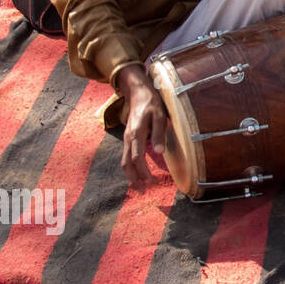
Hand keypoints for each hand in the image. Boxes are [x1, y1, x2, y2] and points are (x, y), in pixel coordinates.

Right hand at [116, 65, 167, 187]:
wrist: (137, 91)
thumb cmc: (151, 102)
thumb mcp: (159, 115)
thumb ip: (159, 133)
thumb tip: (159, 152)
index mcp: (136, 133)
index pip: (138, 159)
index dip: (144, 173)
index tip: (152, 183)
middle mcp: (128, 138)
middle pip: (127, 164)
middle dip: (134, 179)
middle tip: (143, 192)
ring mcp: (127, 138)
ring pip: (124, 161)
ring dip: (131, 176)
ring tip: (139, 188)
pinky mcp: (128, 138)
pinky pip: (126, 156)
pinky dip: (130, 167)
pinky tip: (136, 174)